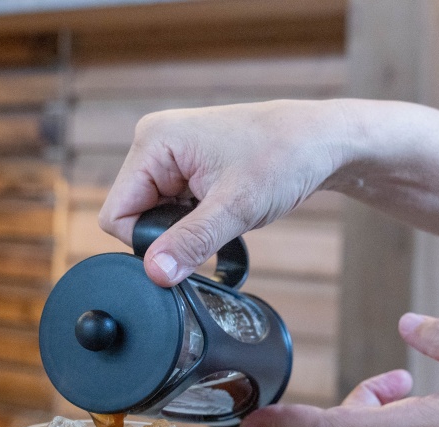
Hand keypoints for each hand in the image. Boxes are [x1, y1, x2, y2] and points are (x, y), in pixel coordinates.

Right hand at [99, 100, 345, 285]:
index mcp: (153, 141)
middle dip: (169, 234)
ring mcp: (169, 157)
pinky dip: (195, 223)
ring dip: (186, 229)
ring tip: (224, 214)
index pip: (117, 213)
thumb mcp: (236, 207)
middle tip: (214, 225)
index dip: (147, 240)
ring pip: (154, 218)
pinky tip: (223, 213)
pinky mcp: (185, 169)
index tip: (190, 239)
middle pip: (133, 217)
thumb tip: (155, 273)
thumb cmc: (284, 156)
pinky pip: (173, 211)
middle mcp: (153, 144)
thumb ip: (190, 242)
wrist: (320, 141)